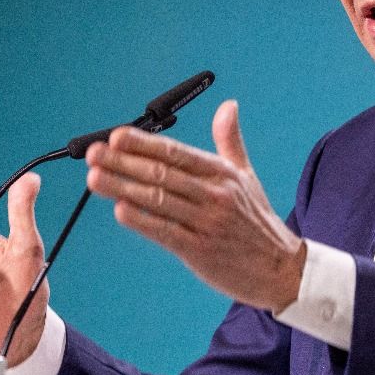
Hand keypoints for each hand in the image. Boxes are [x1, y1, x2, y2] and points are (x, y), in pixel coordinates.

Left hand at [85, 100, 305, 311]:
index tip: (117, 135)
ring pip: (158, 201)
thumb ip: (230, 140)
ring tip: (95, 178)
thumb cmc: (257, 221)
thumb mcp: (247, 176)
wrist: (281, 268)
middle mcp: (214, 195)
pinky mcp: (200, 251)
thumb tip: (228, 106)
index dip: (145, 143)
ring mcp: (207, 223)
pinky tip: (119, 209)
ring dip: (123, 188)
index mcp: (222, 174)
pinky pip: (165, 232)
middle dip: (123, 162)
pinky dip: (141, 221)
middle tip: (93, 153)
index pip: (177, 153)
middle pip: (162, 174)